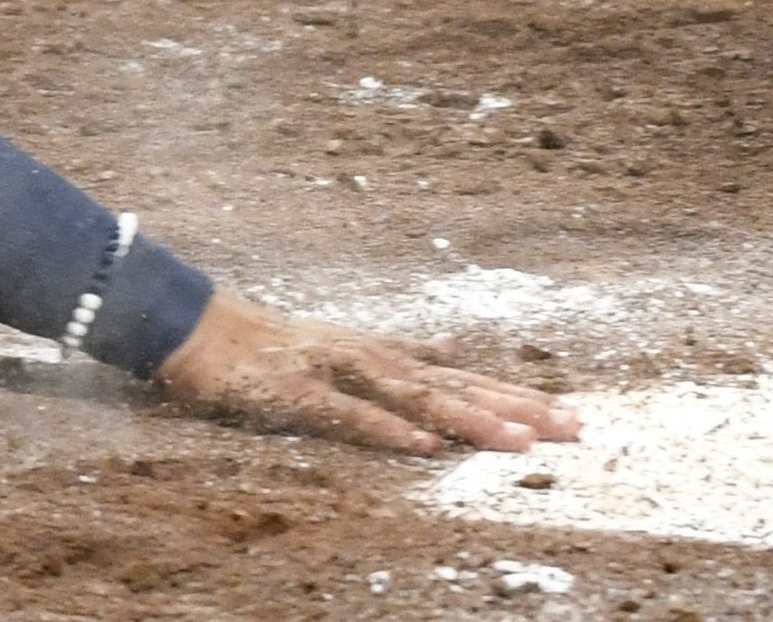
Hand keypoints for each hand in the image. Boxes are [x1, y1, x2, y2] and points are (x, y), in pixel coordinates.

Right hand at [152, 292, 581, 454]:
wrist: (199, 327)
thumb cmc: (273, 343)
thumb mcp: (348, 344)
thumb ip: (403, 351)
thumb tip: (453, 345)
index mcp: (386, 354)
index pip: (462, 377)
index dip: (515, 395)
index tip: (568, 414)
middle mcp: (372, 358)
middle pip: (455, 386)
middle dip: (515, 407)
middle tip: (573, 428)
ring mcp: (336, 372)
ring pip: (414, 398)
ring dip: (468, 418)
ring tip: (518, 441)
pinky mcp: (297, 393)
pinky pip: (347, 415)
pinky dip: (386, 428)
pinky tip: (422, 445)